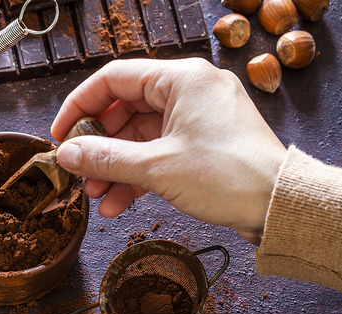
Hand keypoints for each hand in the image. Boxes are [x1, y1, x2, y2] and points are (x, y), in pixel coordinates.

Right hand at [52, 58, 287, 244]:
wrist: (280, 206)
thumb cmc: (230, 176)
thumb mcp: (156, 167)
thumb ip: (105, 158)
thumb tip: (67, 154)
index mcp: (181, 79)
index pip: (113, 79)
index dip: (79, 106)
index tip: (61, 135)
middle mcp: (189, 91)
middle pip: (124, 110)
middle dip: (98, 146)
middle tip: (78, 172)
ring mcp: (197, 118)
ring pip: (140, 136)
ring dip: (115, 166)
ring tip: (96, 195)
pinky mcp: (203, 143)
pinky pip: (158, 152)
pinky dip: (137, 174)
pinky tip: (119, 202)